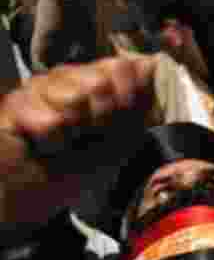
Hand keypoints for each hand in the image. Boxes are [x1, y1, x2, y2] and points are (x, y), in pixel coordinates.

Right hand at [0, 56, 155, 223]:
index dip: (130, 99)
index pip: (122, 66)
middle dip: (103, 118)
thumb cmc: (83, 164)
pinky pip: (50, 122)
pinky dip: (54, 143)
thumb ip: (140, 102)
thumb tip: (151, 64)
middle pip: (100, 82)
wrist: (41, 195)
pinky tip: (46, 146)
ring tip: (67, 141)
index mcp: (97, 76)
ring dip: (76, 131)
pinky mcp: (14, 103)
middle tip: (89, 136)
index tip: (120, 124)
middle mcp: (69, 74)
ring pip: (75, 99)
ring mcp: (40, 85)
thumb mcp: (123, 135)